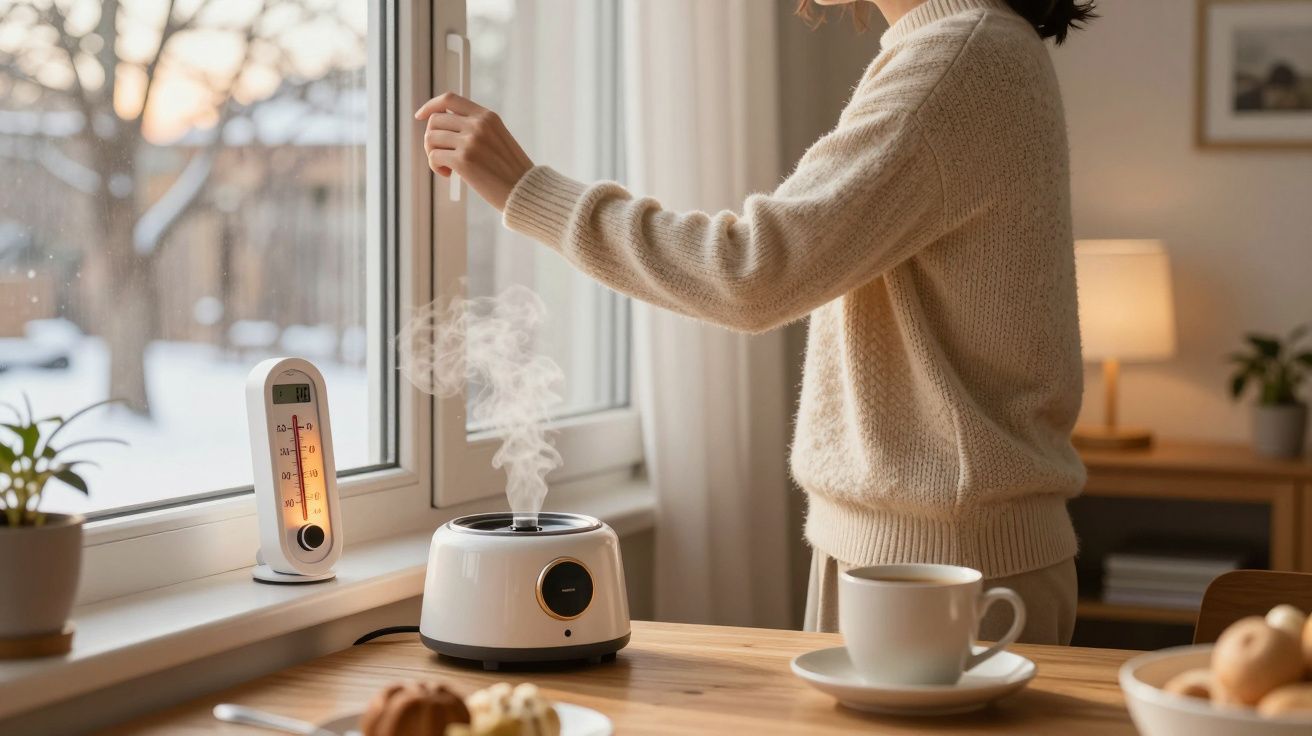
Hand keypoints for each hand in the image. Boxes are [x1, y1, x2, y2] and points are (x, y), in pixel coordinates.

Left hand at [414, 93, 533, 210]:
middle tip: (441, 155)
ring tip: (447, 167)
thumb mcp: (497, 138)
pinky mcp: (463, 161)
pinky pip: (434, 157)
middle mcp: (478, 125)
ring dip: (433, 154)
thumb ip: (475, 128)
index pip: (449, 99)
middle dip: (432, 138)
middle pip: (435, 120)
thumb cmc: (510, 170)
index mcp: (487, 116)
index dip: (430, 106)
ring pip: (431, 138)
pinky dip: (436, 167)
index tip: (420, 116)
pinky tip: (449, 175)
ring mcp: (470, 142)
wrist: (524, 191)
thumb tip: (439, 126)